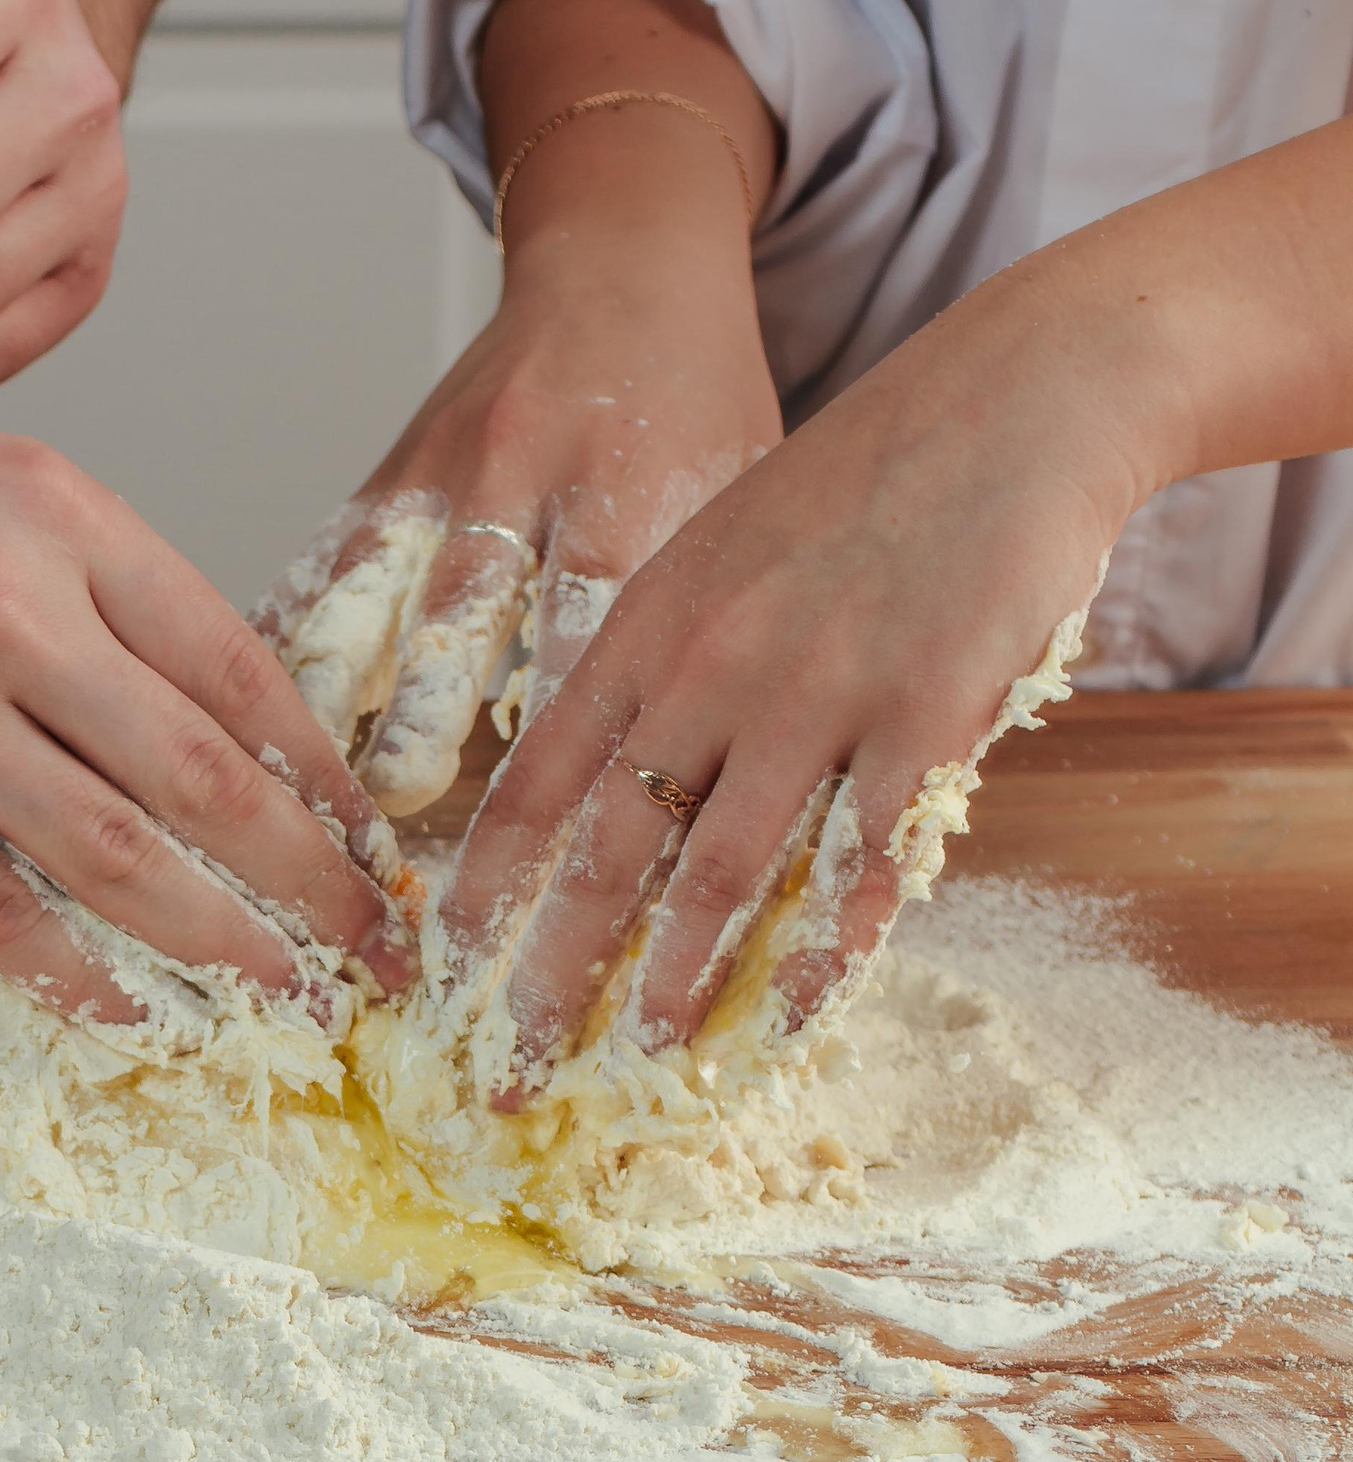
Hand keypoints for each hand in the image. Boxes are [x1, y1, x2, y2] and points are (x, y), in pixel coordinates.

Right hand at [0, 397, 417, 1021]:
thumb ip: (84, 583)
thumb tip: (206, 717)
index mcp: (55, 514)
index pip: (236, 661)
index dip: (320, 769)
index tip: (370, 840)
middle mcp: (4, 604)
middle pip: (205, 773)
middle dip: (314, 879)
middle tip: (375, 947)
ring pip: (118, 858)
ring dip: (224, 945)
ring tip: (290, 998)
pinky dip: (73, 977)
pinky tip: (132, 1015)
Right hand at [254, 236, 779, 817]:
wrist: (622, 263)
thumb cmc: (696, 395)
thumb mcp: (742, 483)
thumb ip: (717, 596)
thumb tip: (711, 744)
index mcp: (631, 476)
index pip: (590, 615)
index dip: (564, 715)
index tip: (544, 807)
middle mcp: (525, 469)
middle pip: (463, 602)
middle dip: (425, 703)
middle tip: (397, 794)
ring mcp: (444, 466)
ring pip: (372, 583)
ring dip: (334, 682)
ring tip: (298, 766)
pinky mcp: (391, 470)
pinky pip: (327, 561)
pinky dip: (289, 633)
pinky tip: (250, 699)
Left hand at [439, 310, 1128, 1106]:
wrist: (1015, 399)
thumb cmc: (860, 476)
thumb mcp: (719, 543)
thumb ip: (664, 653)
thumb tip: (615, 763)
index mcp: (647, 625)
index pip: (539, 777)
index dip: (490, 876)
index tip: (445, 956)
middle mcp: (711, 670)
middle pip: (610, 850)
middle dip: (553, 968)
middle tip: (511, 1057)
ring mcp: (818, 699)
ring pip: (723, 873)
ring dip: (673, 981)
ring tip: (636, 1061)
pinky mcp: (925, 722)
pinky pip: (861, 865)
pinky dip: (824, 953)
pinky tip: (791, 1018)